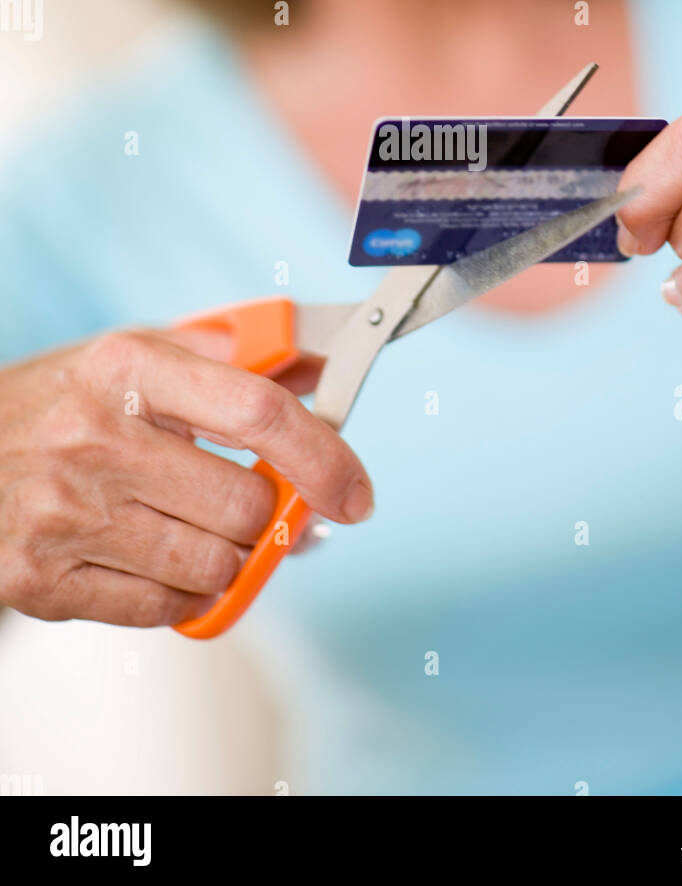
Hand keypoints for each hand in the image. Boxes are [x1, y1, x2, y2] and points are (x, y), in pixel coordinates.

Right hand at [0, 329, 373, 625]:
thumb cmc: (63, 402)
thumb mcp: (136, 355)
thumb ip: (230, 359)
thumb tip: (323, 369)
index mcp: (127, 368)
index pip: (258, 412)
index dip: (325, 457)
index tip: (354, 491)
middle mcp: (94, 438)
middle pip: (245, 504)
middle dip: (267, 513)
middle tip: (252, 503)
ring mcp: (65, 514)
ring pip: (213, 567)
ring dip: (229, 557)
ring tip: (199, 527)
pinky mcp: (42, 582)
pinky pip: (164, 612)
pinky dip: (183, 595)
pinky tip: (162, 559)